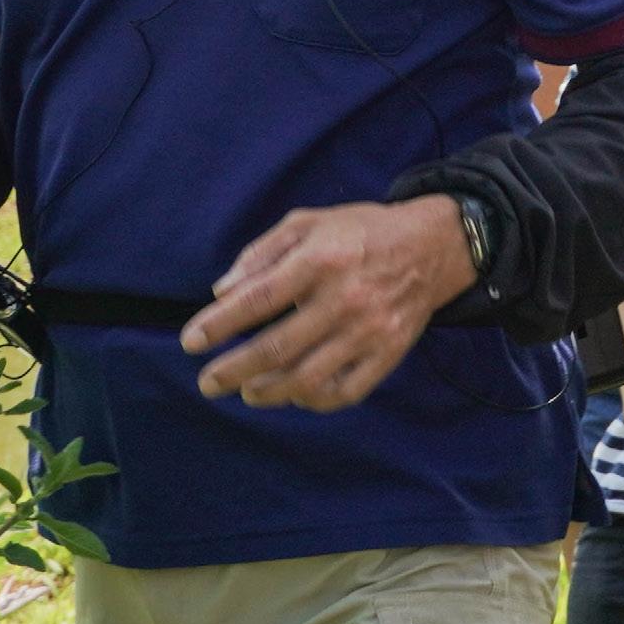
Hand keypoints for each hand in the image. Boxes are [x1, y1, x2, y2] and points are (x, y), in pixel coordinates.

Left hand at [179, 197, 476, 411]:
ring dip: (268, 391)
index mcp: (320, 259)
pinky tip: (293, 393)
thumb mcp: (308, 223)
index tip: (191, 342)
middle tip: (207, 383)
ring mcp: (369, 331)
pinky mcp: (389, 354)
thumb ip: (261, 254)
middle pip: (277, 347)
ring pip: (308, 377)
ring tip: (246, 390)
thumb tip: (222, 292)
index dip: (219, 325)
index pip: (257, 299)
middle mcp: (344, 298)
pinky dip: (312, 399)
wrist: (433, 246)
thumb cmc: (359, 232)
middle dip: (233, 369)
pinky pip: (345, 391)